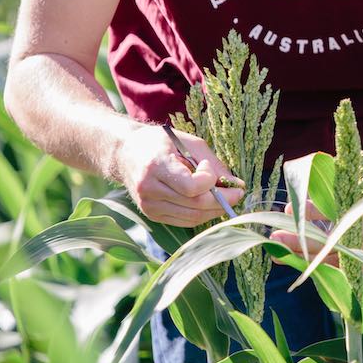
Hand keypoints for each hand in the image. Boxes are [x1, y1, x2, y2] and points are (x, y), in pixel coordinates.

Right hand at [117, 125, 244, 225]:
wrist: (125, 153)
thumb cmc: (160, 142)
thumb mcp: (188, 142)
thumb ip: (213, 162)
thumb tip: (236, 184)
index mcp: (156, 166)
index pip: (191, 187)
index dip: (209, 181)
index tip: (208, 167)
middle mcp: (149, 189)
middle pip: (195, 205)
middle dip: (222, 200)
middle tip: (238, 193)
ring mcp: (149, 205)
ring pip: (191, 217)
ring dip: (214, 210)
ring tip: (227, 198)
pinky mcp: (151, 214)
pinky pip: (183, 220)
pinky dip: (201, 214)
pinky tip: (210, 203)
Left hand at [272, 182, 362, 268]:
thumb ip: (345, 185)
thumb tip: (312, 173)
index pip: (331, 213)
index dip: (306, 212)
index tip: (285, 210)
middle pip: (325, 244)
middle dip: (295, 242)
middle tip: (272, 238)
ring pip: (330, 262)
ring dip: (302, 258)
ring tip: (278, 254)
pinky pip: (343, 272)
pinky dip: (322, 268)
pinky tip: (303, 264)